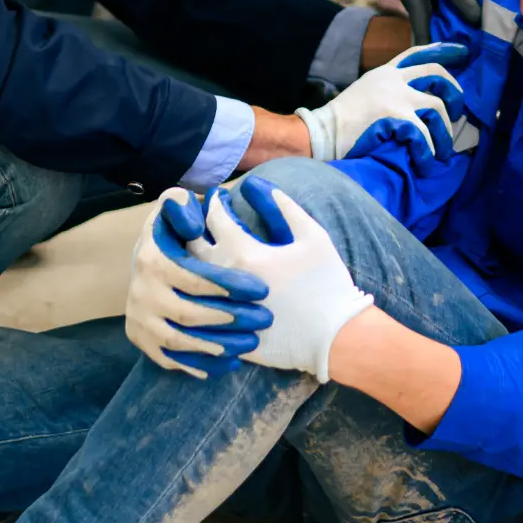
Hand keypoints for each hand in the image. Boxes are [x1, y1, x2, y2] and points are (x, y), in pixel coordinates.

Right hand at [124, 188, 274, 378]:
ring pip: (179, 341)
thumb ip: (182, 205)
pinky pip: (169, 359)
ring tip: (252, 343)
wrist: (147, 258)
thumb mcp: (174, 206)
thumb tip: (194, 225)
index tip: (262, 289)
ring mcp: (139, 319)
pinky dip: (199, 364)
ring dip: (217, 346)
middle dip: (230, 319)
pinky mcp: (142, 340)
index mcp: (152, 261)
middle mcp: (140, 293)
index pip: (194, 278)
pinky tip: (229, 363)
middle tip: (265, 319)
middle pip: (188, 314)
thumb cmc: (174, 229)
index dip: (229, 285)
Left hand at [198, 178, 373, 380]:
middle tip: (202, 218)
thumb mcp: (313, 237)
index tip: (219, 196)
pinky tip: (207, 281)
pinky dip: (197, 289)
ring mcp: (221, 308)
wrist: (333, 337)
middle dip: (194, 226)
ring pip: (189, 278)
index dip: (215, 202)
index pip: (214, 217)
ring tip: (203, 247)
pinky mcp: (223, 330)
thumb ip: (284, 207)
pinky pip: (198, 306)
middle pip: (191, 246)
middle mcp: (224, 280)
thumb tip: (259, 185)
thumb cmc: (327, 283)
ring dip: (191, 258)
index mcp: (245, 253)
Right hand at [297, 41, 466, 160]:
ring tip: (442, 152)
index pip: (418, 53)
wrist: (321, 133)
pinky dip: (428, 152)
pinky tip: (425, 163)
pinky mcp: (395, 118)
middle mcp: (393, 80)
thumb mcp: (366, 92)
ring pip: (438, 107)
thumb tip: (416, 100)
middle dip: (454, 95)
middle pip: (437, 75)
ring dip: (444, 133)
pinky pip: (424, 135)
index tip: (462, 51)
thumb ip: (388, 89)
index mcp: (386, 72)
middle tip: (456, 115)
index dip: (443, 51)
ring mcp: (396, 97)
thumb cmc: (342, 121)